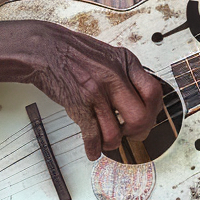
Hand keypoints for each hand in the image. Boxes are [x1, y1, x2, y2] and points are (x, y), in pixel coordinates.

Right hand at [0, 20, 162, 161]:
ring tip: (109, 141)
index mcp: (126, 63)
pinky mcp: (78, 105)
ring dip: (113, 143)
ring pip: (116, 133)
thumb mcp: (110, 55)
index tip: (148, 117)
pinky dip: (94, 149)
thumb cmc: (75, 52)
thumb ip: (127, 73)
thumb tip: (142, 98)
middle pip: (141, 117)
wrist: (45, 49)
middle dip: (138, 132)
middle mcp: (114, 77)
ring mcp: (96, 92)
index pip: (154, 92)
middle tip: (131, 134)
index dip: (154, 110)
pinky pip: (92, 136)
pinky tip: (93, 150)